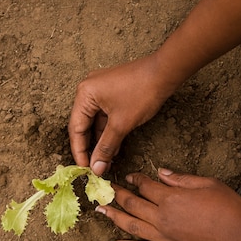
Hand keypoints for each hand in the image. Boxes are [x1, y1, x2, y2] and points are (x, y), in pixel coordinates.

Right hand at [68, 54, 175, 174]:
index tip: (85, 168)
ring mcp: (101, 89)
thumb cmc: (142, 92)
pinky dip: (109, 130)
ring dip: (101, 140)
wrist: (165, 72)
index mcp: (85, 94)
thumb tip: (96, 167)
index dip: (79, 151)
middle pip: (83, 124)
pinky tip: (114, 146)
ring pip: (96, 121)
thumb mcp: (121, 124)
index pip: (76, 128)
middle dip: (90, 147)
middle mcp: (89, 90)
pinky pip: (105, 115)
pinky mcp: (112, 91)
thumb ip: (106, 147)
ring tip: (106, 160)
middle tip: (95, 167)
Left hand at [96, 168, 240, 240]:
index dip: (136, 180)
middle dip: (117, 195)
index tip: (129, 176)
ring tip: (100, 211)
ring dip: (114, 217)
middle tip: (104, 189)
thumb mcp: (208, 184)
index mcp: (171, 198)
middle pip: (133, 204)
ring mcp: (164, 238)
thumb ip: (181, 179)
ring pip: (132, 226)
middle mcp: (162, 218)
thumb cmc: (229, 209)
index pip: (145, 186)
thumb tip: (161, 173)